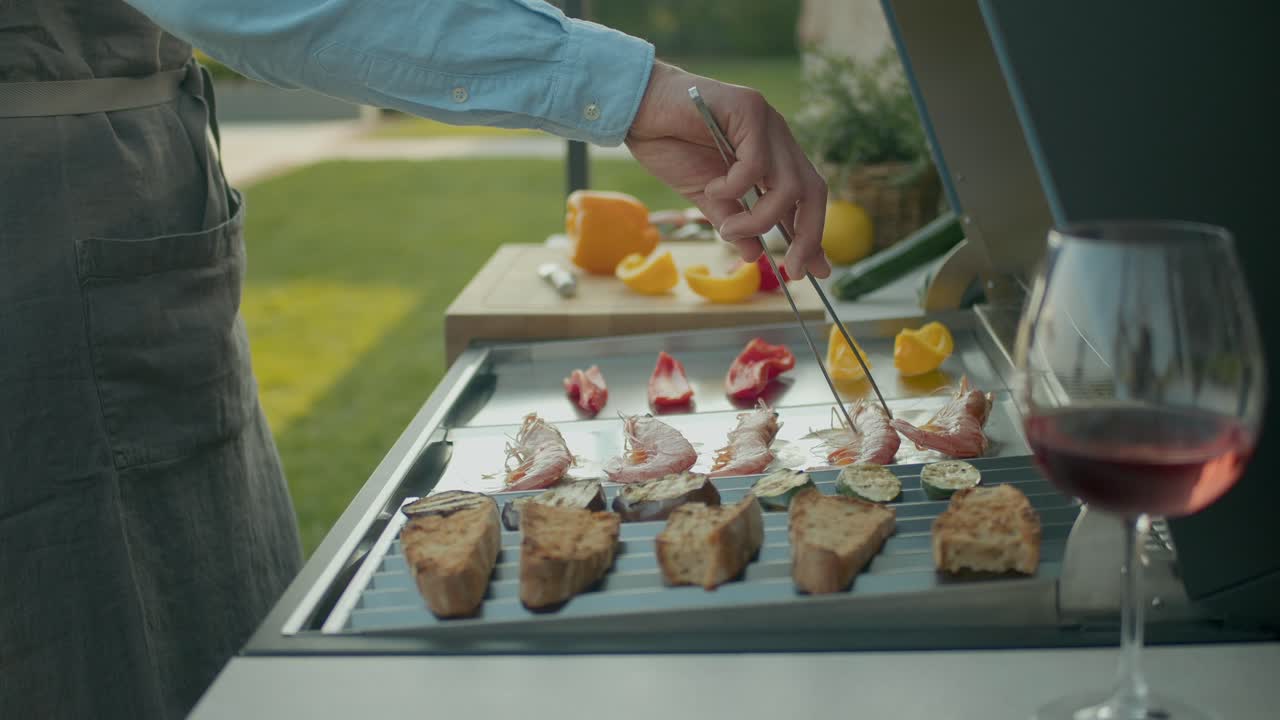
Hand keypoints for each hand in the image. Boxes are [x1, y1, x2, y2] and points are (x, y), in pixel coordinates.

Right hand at [625, 61, 830, 279]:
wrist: (638, 108)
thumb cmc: (669, 144)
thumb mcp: (706, 196)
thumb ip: (732, 220)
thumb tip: (755, 255)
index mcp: (772, 156)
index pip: (806, 198)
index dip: (813, 234)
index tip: (816, 271)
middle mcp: (777, 138)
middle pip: (813, 190)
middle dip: (808, 235)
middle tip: (790, 267)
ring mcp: (767, 122)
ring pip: (788, 184)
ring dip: (760, 218)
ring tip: (727, 226)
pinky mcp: (749, 108)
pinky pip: (756, 164)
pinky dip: (735, 187)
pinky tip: (711, 187)